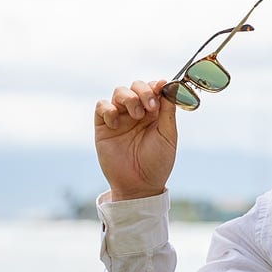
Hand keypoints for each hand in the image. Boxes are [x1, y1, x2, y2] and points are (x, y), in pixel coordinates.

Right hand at [94, 79, 177, 200]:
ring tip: (136, 116)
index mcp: (154, 113)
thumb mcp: (168, 136)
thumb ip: (168, 111)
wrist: (139, 185)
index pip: (153, 88)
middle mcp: (136, 112)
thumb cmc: (157, 162)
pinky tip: (116, 123)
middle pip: (135, 86)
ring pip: (119, 92)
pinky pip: (101, 106)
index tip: (162, 88)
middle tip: (150, 107)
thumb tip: (170, 86)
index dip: (156, 85)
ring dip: (129, 98)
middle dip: (143, 91)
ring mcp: (119, 118)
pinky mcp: (103, 127)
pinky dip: (108, 109)